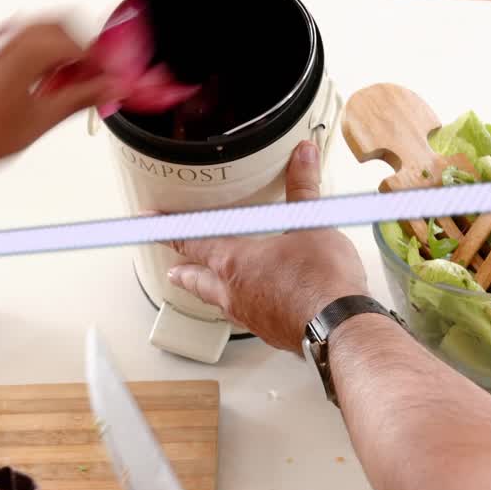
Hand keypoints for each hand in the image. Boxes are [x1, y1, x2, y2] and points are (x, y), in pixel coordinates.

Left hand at [0, 20, 121, 183]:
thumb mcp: (45, 118)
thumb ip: (82, 97)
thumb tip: (109, 88)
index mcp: (26, 51)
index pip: (77, 43)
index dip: (97, 60)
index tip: (108, 76)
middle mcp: (9, 39)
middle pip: (61, 26)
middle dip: (81, 49)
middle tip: (94, 75)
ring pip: (42, 29)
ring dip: (62, 48)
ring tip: (73, 79)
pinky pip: (24, 37)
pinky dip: (42, 51)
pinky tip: (47, 77)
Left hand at [161, 141, 368, 351]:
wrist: (340, 326)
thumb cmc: (321, 280)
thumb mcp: (312, 223)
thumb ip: (303, 188)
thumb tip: (302, 157)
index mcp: (235, 260)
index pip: (193, 238)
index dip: (169, 228)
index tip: (150, 223)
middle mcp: (234, 291)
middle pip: (197, 278)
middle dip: (183, 270)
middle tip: (171, 270)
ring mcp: (251, 316)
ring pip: (218, 302)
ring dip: (207, 294)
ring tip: (207, 293)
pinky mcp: (271, 332)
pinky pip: (246, 319)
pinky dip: (241, 310)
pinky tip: (251, 310)